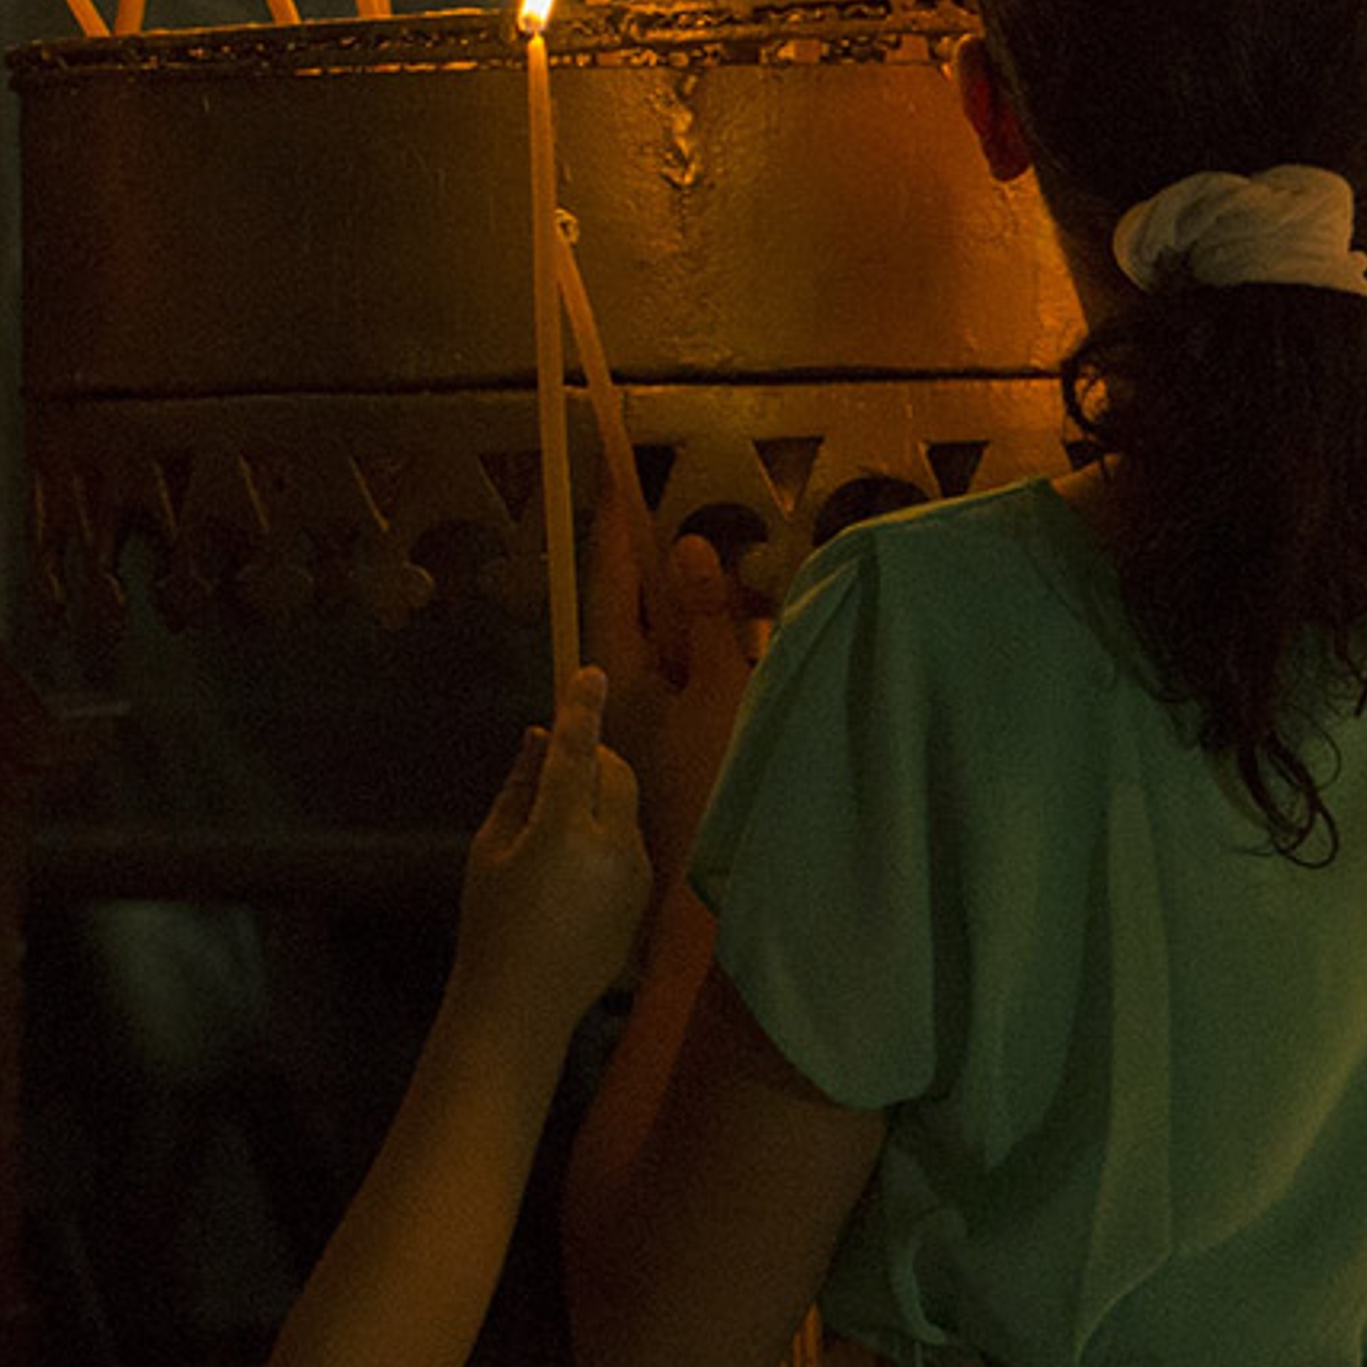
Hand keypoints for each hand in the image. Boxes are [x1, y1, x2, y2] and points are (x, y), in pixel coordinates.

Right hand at [453, 668, 650, 1037]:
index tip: (590, 673)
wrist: (524, 1004)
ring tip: (553, 834)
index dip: (582, 709)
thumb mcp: (490, 850)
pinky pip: (630, 841)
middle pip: (614, 772)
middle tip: (554, 766)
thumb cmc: (492, 924)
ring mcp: (635, 872)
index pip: (578, 752)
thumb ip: (518, 788)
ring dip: (598, 796)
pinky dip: (607, 831)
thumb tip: (537, 739)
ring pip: (626, 806)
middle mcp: (612, 846)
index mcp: (564, 831)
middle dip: (592, 757)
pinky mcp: (644, 894)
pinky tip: (572, 869)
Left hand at [607, 530, 755, 884]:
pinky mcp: (677, 747)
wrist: (705, 897)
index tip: (610, 469)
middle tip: (705, 542)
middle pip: (646, 609)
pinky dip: (723, 662)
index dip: (616, 524)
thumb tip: (686, 544)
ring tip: (750, 609)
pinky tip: (756, 660)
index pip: (613, 578)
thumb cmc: (712, 787)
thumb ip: (705, 620)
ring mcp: (650, 721)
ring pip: (677, 647)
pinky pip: (697, 684)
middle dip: (677, 572)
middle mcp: (626, 693)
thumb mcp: (720, 693)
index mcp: (621, 672)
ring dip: (709, 620)